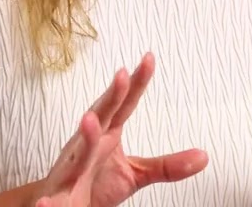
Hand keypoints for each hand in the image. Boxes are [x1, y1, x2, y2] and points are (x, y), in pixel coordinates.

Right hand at [35, 53, 208, 206]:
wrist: (61, 206)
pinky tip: (47, 203)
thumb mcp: (135, 173)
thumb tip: (203, 156)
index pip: (124, 106)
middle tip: (122, 75)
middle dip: (110, 98)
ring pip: (75, 154)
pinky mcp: (56, 199)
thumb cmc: (94, 184)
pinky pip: (52, 202)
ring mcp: (69, 171)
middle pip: (99, 118)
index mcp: (105, 137)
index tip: (149, 59)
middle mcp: (86, 148)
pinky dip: (48, 203)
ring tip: (89, 120)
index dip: (135, 84)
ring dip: (83, 138)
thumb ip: (167, 165)